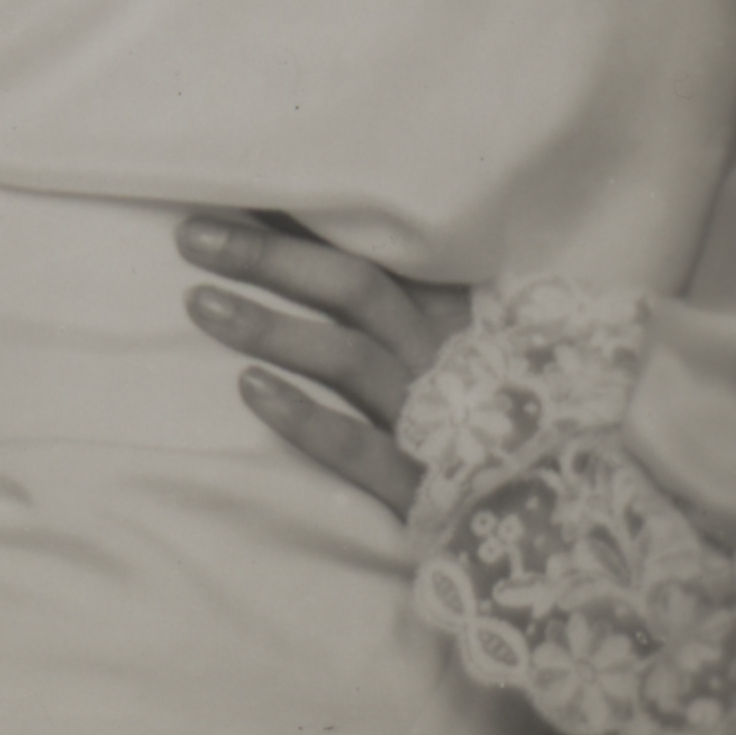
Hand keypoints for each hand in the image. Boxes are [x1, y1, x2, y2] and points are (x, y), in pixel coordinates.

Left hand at [178, 210, 471, 520]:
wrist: (542, 540)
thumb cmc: (471, 431)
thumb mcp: (442, 355)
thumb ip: (386, 308)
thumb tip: (291, 240)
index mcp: (448, 320)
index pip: (372, 254)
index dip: (304, 224)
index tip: (234, 194)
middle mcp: (443, 360)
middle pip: (356, 289)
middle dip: (271, 258)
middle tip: (192, 237)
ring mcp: (439, 423)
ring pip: (351, 357)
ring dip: (273, 326)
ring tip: (200, 303)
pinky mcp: (427, 489)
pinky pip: (363, 449)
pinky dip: (307, 417)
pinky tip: (251, 388)